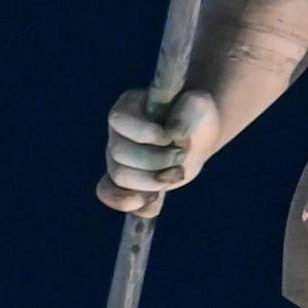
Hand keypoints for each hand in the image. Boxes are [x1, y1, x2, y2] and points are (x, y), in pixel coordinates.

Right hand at [103, 84, 222, 212]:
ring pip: (120, 176)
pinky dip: (127, 202)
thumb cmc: (195, 115)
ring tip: (175, 173)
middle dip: (156, 160)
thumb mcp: (199, 105)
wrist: (197, 134)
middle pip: (119, 153)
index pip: (119, 121)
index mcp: (129, 107)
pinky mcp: (124, 180)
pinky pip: (108, 193)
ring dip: (152, 181)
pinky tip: (151, 199)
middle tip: (180, 155)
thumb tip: (173, 135)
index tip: (170, 137)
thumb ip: (187, 112)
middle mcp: (117, 133)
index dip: (146, 133)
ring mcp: (116, 157)